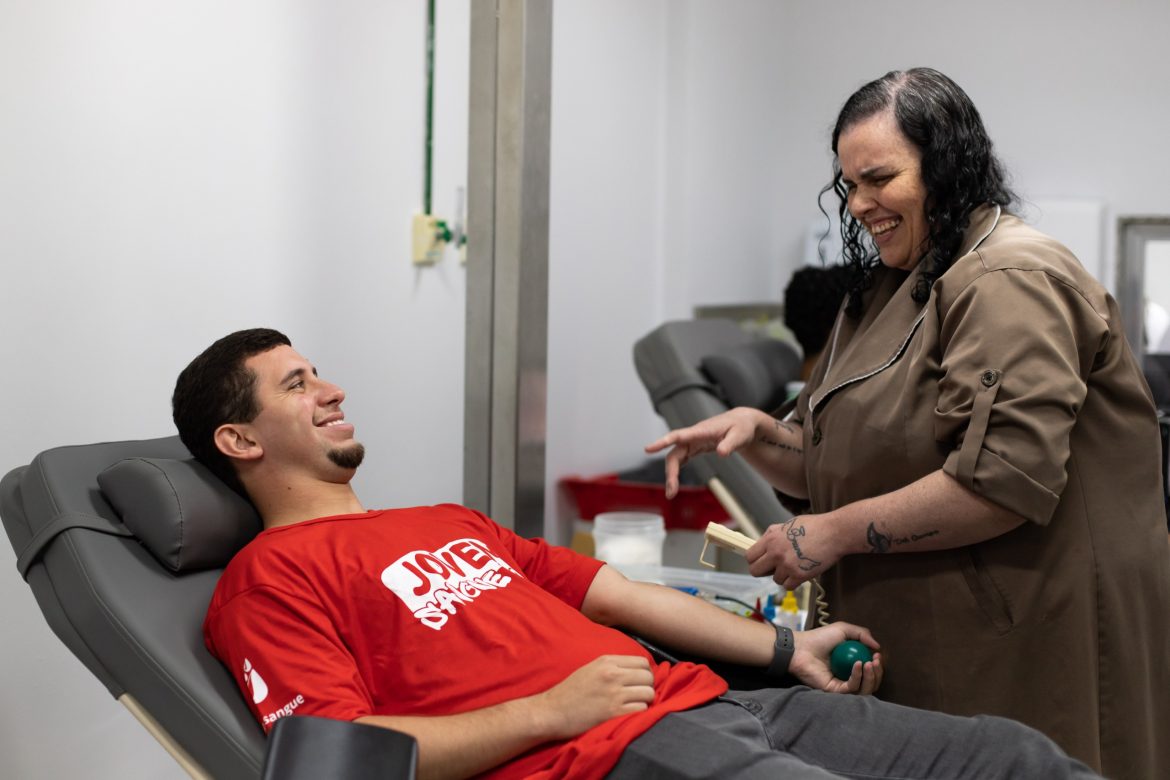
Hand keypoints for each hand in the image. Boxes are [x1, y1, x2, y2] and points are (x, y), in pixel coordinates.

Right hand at [535, 655, 655, 738]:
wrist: (551, 711)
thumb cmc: (569, 692)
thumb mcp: (590, 669)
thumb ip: (612, 667)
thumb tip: (636, 670)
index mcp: (606, 661)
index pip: (642, 662)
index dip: (645, 672)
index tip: (639, 681)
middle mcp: (612, 674)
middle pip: (648, 677)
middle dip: (647, 686)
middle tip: (638, 695)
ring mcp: (614, 694)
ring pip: (648, 693)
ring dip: (645, 700)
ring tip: (634, 705)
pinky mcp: (614, 712)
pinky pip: (641, 709)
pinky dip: (639, 712)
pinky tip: (629, 713)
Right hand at [645, 408, 766, 497]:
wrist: (742, 422)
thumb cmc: (741, 427)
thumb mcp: (740, 435)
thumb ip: (730, 444)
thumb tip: (721, 453)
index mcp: (702, 431)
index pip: (678, 436)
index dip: (662, 442)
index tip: (648, 449)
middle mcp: (693, 436)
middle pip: (674, 453)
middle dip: (670, 472)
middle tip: (671, 492)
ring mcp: (693, 441)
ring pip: (675, 457)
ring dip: (671, 474)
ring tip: (671, 493)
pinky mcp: (695, 447)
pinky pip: (681, 458)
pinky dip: (676, 470)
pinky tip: (674, 483)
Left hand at [746, 514, 842, 589]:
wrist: (834, 533)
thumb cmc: (814, 526)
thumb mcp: (787, 525)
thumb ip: (772, 535)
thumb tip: (762, 545)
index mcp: (771, 538)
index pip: (750, 556)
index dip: (755, 560)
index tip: (761, 561)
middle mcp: (775, 552)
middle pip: (755, 571)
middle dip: (763, 571)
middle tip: (773, 569)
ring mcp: (787, 565)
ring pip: (775, 580)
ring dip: (783, 576)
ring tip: (795, 566)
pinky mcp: (799, 575)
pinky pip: (788, 586)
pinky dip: (793, 582)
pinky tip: (800, 572)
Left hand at [790, 622, 881, 694]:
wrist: (801, 647)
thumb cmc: (819, 638)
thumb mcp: (843, 630)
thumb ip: (862, 634)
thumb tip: (878, 647)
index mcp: (851, 665)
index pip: (871, 671)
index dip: (877, 665)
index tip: (878, 655)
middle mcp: (848, 676)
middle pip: (871, 683)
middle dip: (877, 673)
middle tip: (875, 660)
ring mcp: (842, 685)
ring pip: (865, 689)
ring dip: (871, 677)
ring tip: (869, 663)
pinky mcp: (835, 691)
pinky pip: (852, 688)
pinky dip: (857, 677)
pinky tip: (858, 665)